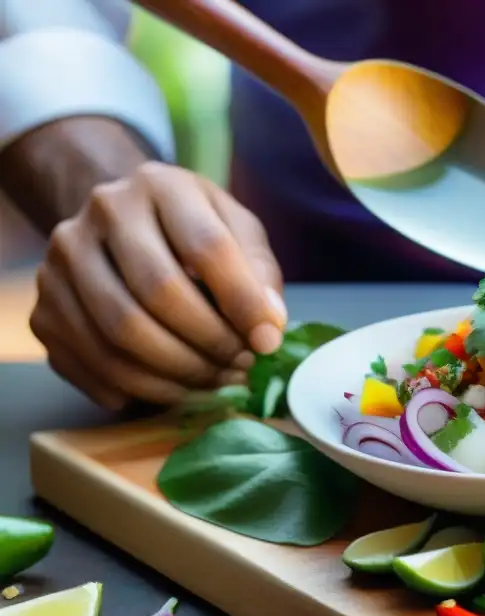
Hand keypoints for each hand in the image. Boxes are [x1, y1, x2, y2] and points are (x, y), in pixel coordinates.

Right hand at [29, 162, 285, 409]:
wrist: (123, 227)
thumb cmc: (194, 233)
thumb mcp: (238, 233)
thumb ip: (260, 275)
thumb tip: (268, 329)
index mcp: (161, 185)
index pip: (206, 247)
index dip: (242, 302)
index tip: (267, 340)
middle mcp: (103, 213)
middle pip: (158, 292)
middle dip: (209, 342)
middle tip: (240, 366)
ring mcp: (62, 259)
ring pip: (120, 334)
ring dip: (177, 373)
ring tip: (214, 381)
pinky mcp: (44, 307)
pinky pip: (91, 362)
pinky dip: (138, 388)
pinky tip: (173, 389)